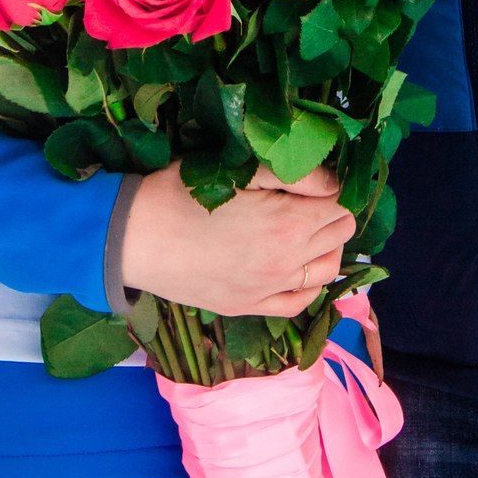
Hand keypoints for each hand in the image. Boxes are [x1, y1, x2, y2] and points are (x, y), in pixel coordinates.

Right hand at [121, 162, 356, 317]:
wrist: (135, 238)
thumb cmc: (183, 193)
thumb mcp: (240, 170)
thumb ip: (294, 176)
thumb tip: (335, 182)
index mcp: (288, 224)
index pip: (342, 206)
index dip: (335, 188)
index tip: (317, 178)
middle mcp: (286, 263)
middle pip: (338, 237)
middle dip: (332, 215)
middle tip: (308, 198)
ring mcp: (268, 290)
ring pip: (326, 272)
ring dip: (325, 248)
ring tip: (305, 229)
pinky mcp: (248, 307)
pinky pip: (298, 304)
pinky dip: (307, 285)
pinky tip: (296, 268)